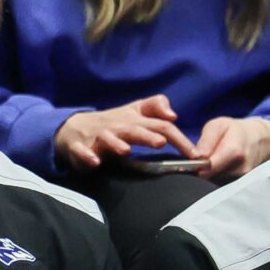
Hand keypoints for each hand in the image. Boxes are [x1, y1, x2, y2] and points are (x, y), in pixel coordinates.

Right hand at [54, 95, 196, 171]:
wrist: (74, 128)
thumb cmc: (112, 122)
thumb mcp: (134, 111)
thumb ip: (155, 107)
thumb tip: (173, 114)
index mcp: (133, 120)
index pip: (160, 126)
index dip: (178, 138)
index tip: (196, 155)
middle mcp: (117, 127)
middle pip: (134, 129)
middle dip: (146, 136)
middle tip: (161, 143)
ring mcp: (97, 137)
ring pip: (107, 138)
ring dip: (115, 143)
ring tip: (126, 150)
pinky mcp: (80, 148)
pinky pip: (82, 151)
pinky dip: (87, 156)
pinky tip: (95, 162)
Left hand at [191, 116, 269, 180]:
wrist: (259, 140)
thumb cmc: (236, 131)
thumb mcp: (218, 126)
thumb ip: (206, 141)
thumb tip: (196, 156)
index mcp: (235, 152)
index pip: (209, 167)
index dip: (195, 166)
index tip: (189, 162)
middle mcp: (241, 170)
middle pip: (210, 177)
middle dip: (200, 170)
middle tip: (200, 160)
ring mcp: (242, 181)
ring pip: (214, 182)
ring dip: (209, 174)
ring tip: (212, 162)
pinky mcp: (241, 187)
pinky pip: (221, 186)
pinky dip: (216, 178)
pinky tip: (218, 169)